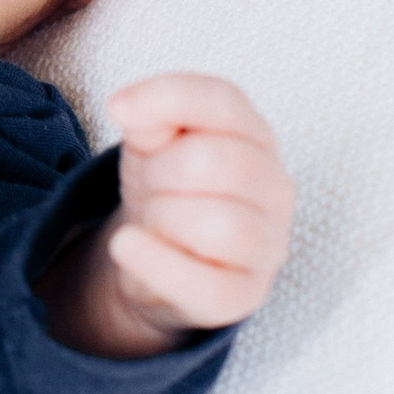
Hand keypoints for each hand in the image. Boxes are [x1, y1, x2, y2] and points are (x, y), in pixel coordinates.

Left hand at [43, 73, 292, 360]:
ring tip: (152, 220)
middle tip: (148, 187)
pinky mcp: (246, 295)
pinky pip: (206, 286)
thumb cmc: (167, 188)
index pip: (223, 101)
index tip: (117, 109)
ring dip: (161, 218)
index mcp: (255, 136)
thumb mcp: (152, 142)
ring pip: (218, 225)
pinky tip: (127, 246)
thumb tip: (129, 107)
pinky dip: (156, 264)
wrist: (158, 256)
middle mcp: (275, 187)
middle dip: (159, 173)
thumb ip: (150, 116)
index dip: (167, 98)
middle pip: (214, 163)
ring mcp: (268, 245)